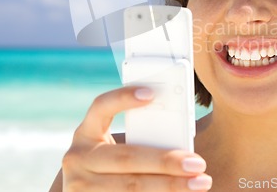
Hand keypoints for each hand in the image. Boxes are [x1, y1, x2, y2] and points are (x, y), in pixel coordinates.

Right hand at [61, 86, 211, 190]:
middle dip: (166, 160)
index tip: (151, 94)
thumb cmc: (111, 167)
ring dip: (170, 185)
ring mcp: (79, 185)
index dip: (123, 98)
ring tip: (199, 182)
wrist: (88, 191)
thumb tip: (179, 138)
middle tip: (197, 162)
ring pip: (131, 186)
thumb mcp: (112, 149)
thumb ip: (136, 140)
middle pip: (126, 157)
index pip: (100, 107)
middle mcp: (77, 158)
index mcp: (85, 133)